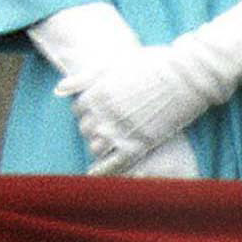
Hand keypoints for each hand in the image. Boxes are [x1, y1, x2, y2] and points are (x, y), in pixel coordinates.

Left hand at [56, 44, 221, 174]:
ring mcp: (120, 130)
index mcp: (96, 93)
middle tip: (104, 130)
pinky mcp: (138, 144)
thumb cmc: (152, 65)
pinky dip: (104, 171)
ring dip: (98, 148)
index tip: (96, 113)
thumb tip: (57, 90)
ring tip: (107, 147)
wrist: (185, 76)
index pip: (78, 109)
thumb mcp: (114, 65)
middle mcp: (103, 113)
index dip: (87, 112)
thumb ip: (84, 77)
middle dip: (91, 130)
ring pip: (96, 147)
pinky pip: (114, 163)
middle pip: (85, 129)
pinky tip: (99, 176)